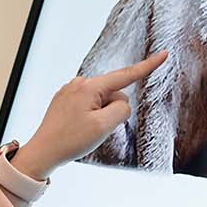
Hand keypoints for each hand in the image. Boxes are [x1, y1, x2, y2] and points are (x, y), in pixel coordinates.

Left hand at [12, 51, 167, 179]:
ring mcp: (70, 91)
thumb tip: (121, 102)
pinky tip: (77, 129)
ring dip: (100, 116)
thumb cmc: (70, 140)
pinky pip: (89, 106)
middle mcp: (79, 83)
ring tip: (83, 131)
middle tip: (95, 129)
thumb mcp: (103, 126)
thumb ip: (121, 109)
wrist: (42, 152)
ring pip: (101, 102)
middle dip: (111, 111)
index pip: (126, 75)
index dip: (147, 66)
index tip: (164, 54)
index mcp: (90, 87)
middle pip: (113, 94)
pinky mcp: (65, 101)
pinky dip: (90, 118)